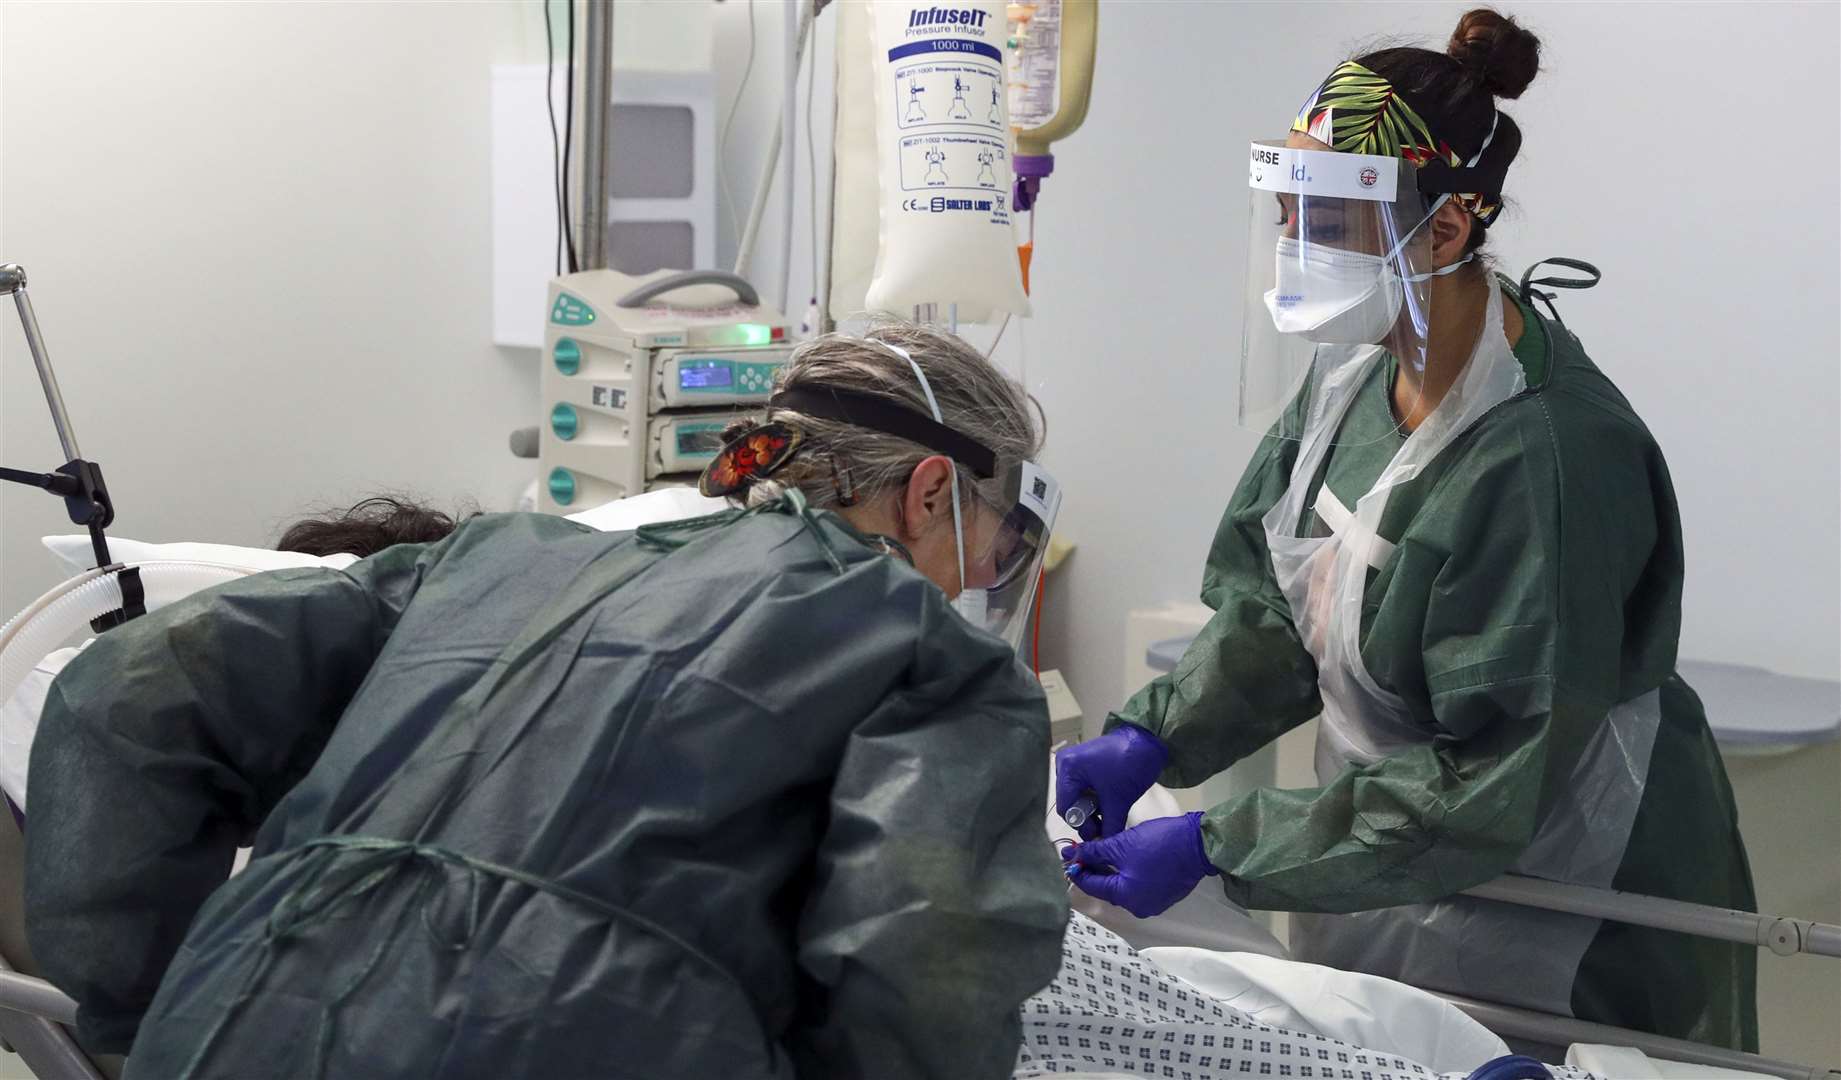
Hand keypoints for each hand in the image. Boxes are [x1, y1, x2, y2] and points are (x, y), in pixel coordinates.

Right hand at [1054, 724, 1167, 838]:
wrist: (1148, 741)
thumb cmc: (1131, 766)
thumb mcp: (1118, 801)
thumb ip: (1108, 828)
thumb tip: (1103, 847)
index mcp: (1068, 769)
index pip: (1066, 808)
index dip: (1081, 825)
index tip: (1098, 835)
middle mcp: (1064, 763)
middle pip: (1069, 803)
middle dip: (1086, 818)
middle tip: (1104, 828)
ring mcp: (1072, 762)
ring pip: (1076, 797)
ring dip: (1091, 809)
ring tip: (1108, 816)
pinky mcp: (1082, 762)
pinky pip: (1082, 788)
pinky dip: (1093, 799)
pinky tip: (1106, 804)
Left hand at [1065, 812, 1216, 918]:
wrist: (1199, 844)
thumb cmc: (1157, 844)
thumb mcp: (1121, 845)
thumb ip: (1095, 852)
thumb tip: (1073, 855)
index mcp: (1126, 898)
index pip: (1093, 886)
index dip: (1078, 870)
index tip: (1067, 856)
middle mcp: (1138, 907)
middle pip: (1108, 888)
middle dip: (1095, 869)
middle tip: (1084, 851)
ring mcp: (1154, 903)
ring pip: (1124, 887)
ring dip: (1112, 871)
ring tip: (1102, 851)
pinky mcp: (1165, 895)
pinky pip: (1139, 886)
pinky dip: (1129, 874)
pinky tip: (1125, 858)